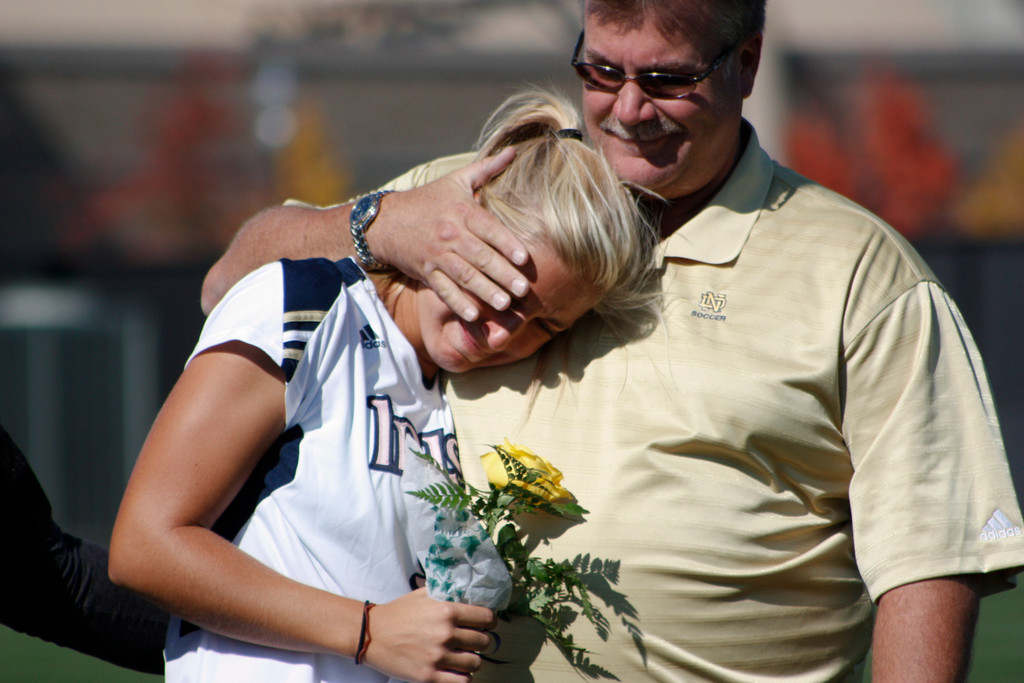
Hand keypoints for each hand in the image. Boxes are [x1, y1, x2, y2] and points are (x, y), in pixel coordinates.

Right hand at [363, 588, 494, 682]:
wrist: (371, 634)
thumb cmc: (398, 612)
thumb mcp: (423, 594)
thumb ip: (446, 593)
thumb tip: (468, 591)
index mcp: (447, 611)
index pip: (486, 618)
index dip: (490, 621)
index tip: (487, 624)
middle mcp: (445, 633)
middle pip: (483, 641)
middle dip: (482, 641)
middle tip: (475, 641)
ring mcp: (437, 656)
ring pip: (476, 663)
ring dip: (473, 660)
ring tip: (466, 656)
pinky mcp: (429, 675)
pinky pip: (461, 681)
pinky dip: (464, 677)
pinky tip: (457, 670)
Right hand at [369, 147, 530, 321]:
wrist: (386, 221)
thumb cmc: (428, 200)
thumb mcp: (456, 180)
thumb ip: (487, 169)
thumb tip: (514, 151)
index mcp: (462, 211)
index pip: (488, 228)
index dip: (507, 243)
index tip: (525, 257)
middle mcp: (450, 234)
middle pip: (480, 256)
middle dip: (503, 274)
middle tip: (524, 290)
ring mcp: (437, 255)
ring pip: (465, 276)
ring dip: (485, 292)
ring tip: (505, 305)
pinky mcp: (427, 272)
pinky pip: (444, 290)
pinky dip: (458, 303)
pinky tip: (473, 316)